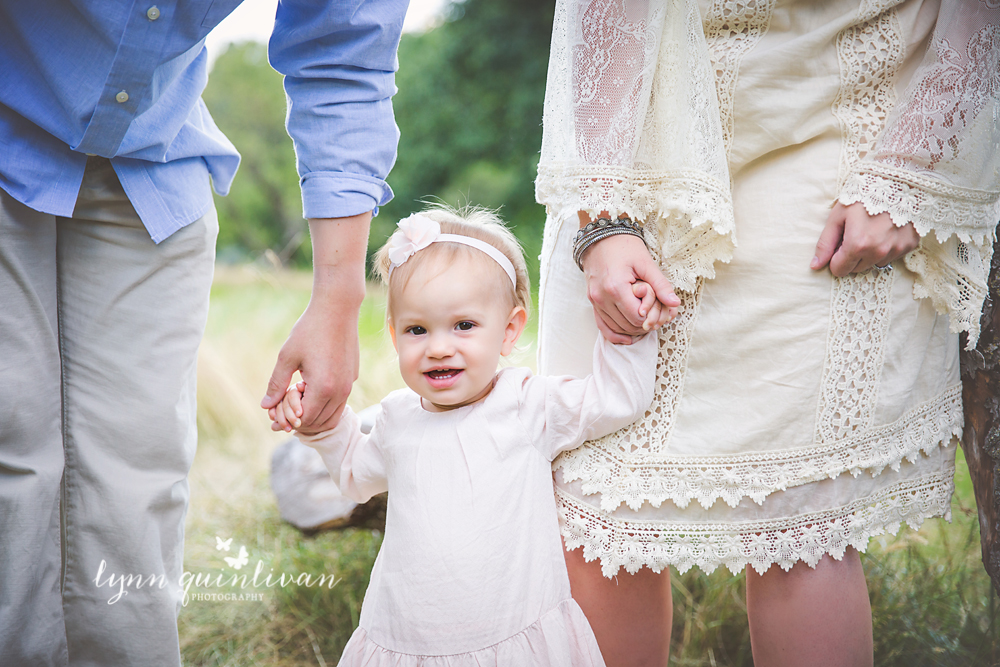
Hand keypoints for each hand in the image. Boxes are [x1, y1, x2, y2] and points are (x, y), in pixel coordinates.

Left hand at [264, 301, 356, 434]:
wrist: (337, 309)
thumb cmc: (309, 330)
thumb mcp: (287, 356)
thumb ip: (276, 384)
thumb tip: (266, 406)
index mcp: (323, 388)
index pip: (304, 419)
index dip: (287, 418)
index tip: (275, 408)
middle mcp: (340, 391)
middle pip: (319, 422)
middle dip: (299, 420)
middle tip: (283, 407)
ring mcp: (349, 385)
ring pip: (332, 416)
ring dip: (314, 416)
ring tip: (297, 400)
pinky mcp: (352, 377)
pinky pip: (339, 402)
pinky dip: (325, 406)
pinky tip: (310, 390)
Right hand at [578, 213, 679, 343]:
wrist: (600, 235)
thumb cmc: (624, 246)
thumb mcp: (645, 262)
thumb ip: (660, 284)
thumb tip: (675, 303)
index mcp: (615, 288)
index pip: (638, 317)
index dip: (652, 317)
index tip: (660, 308)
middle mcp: (602, 298)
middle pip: (628, 325)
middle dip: (644, 324)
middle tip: (656, 315)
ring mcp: (594, 301)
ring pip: (616, 328)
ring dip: (632, 328)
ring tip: (646, 319)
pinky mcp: (592, 301)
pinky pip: (602, 325)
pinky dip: (615, 334)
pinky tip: (628, 338)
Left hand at [811, 201, 919, 276]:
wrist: (899, 180)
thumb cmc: (863, 196)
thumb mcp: (837, 216)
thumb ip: (825, 243)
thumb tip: (815, 265)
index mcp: (858, 245)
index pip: (839, 270)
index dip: (835, 258)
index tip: (839, 243)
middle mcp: (879, 252)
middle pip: (856, 269)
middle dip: (851, 256)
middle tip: (854, 234)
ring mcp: (896, 250)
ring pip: (874, 263)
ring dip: (869, 253)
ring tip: (871, 230)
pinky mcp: (909, 246)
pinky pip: (891, 256)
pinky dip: (886, 248)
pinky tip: (885, 230)